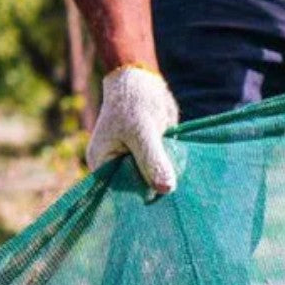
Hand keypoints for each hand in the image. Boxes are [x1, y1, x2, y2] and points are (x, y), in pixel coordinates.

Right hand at [87, 65, 179, 192]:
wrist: (144, 81)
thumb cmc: (135, 103)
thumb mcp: (142, 133)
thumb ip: (153, 161)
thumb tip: (166, 190)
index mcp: (102, 164)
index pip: (120, 193)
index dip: (139, 199)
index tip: (160, 203)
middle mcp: (116, 167)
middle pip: (138, 190)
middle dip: (155, 190)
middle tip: (175, 196)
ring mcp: (133, 163)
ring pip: (153, 182)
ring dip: (167, 181)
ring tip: (178, 180)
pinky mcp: (150, 159)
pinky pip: (162, 172)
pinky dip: (172, 171)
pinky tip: (182, 170)